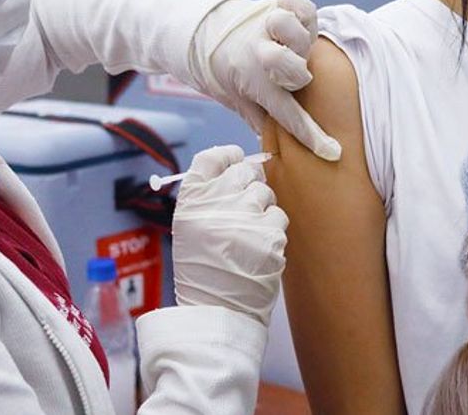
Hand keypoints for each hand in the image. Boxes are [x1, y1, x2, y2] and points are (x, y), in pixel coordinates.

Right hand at [172, 145, 287, 325]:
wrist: (217, 311)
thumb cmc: (203, 268)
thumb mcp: (189, 227)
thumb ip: (208, 194)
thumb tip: (238, 163)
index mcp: (190, 201)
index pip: (212, 157)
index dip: (228, 156)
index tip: (235, 161)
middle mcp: (215, 204)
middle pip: (244, 170)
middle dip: (248, 185)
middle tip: (243, 210)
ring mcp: (244, 219)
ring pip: (265, 192)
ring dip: (261, 209)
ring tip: (248, 235)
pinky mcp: (270, 237)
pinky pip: (278, 217)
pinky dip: (272, 231)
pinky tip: (258, 249)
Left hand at [188, 0, 340, 160]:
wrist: (210, 33)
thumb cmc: (232, 72)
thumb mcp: (238, 100)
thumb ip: (259, 118)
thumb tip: (275, 149)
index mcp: (257, 84)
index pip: (288, 115)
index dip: (311, 135)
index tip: (331, 151)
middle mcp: (264, 55)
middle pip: (293, 68)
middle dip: (292, 71)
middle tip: (284, 69)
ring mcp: (270, 29)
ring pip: (287, 26)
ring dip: (289, 31)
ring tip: (281, 34)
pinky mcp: (277, 5)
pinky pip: (296, 0)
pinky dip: (297, 5)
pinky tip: (293, 12)